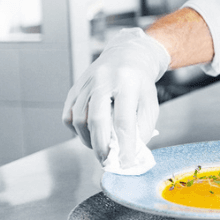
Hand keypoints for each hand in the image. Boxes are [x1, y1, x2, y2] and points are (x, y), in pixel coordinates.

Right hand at [62, 27, 169, 165]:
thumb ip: (143, 128)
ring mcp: (86, 83)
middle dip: (101, 146)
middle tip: (107, 161)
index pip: (124, 119)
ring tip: (101, 147)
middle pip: (97, 119)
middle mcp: (104, 79)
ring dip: (89, 140)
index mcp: (128, 81)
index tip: (126, 163)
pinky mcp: (74, 88)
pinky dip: (77, 131)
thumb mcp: (150, 102)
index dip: (124, 144)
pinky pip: (69, 116)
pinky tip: (90, 134)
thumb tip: (130, 153)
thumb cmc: (140, 84)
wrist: (127, 56)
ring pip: (80, 119)